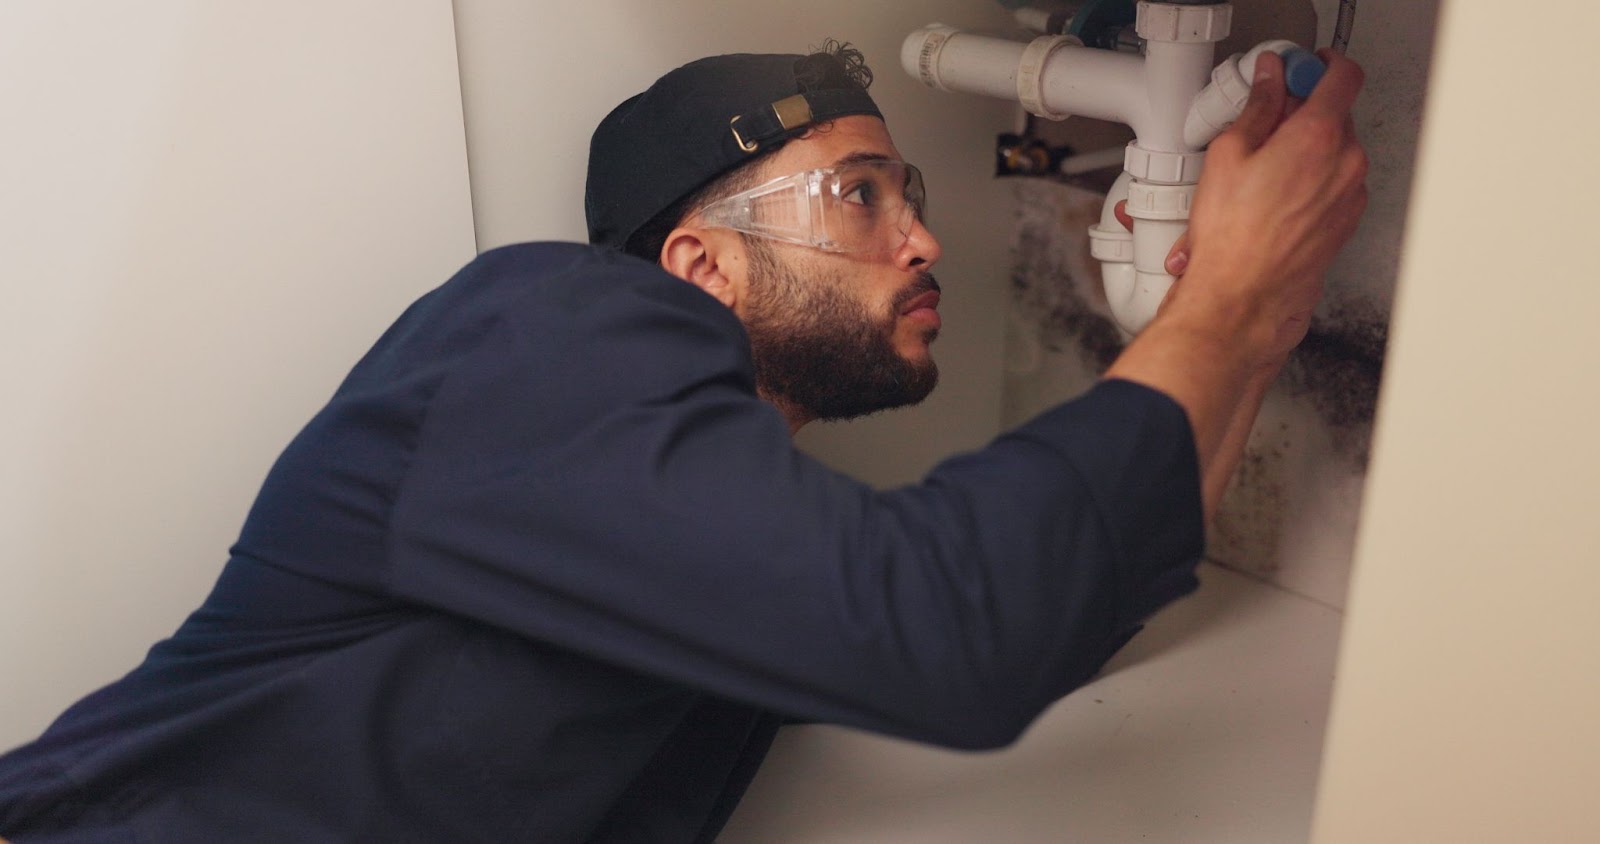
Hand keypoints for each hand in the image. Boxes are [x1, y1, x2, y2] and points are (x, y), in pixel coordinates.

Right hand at [1174, 50, 1368, 357]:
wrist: (1243, 298)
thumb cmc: (1233, 239)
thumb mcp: (1228, 155)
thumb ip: (1257, 108)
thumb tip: (1269, 82)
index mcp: (1320, 136)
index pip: (1343, 74)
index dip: (1319, 66)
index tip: (1297, 71)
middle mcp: (1347, 163)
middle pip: (1337, 114)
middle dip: (1303, 112)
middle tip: (1263, 122)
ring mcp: (1351, 195)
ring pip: (1335, 152)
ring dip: (1304, 150)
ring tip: (1259, 171)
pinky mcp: (1345, 222)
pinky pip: (1333, 185)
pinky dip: (1309, 182)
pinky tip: (1269, 199)